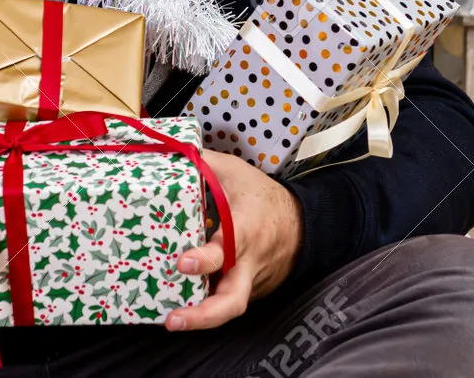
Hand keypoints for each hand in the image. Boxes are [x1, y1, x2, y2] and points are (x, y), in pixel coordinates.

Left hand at [166, 150, 303, 330]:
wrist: (301, 224)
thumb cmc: (263, 197)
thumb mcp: (235, 172)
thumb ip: (202, 164)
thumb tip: (171, 153)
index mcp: (245, 230)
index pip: (228, 249)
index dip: (206, 259)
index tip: (183, 263)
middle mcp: (248, 263)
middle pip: (232, 301)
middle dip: (204, 315)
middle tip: (174, 320)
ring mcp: (249, 282)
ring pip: (228, 309)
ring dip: (200, 319)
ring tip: (171, 321)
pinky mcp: (247, 292)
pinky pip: (225, 301)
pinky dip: (205, 308)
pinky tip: (181, 306)